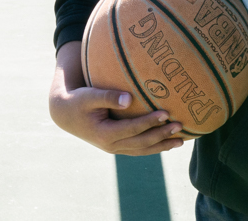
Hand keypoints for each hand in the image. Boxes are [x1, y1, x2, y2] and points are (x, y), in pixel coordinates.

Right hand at [49, 41, 184, 155]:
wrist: (66, 115)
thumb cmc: (79, 101)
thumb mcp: (89, 96)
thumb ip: (108, 97)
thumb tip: (128, 99)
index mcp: (105, 134)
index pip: (132, 129)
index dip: (150, 122)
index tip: (166, 113)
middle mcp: (111, 145)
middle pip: (141, 143)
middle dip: (162, 136)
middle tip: (180, 127)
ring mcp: (114, 148)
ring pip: (142, 150)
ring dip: (162, 146)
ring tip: (181, 141)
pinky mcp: (117, 146)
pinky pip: (138, 149)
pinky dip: (153, 147)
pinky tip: (167, 143)